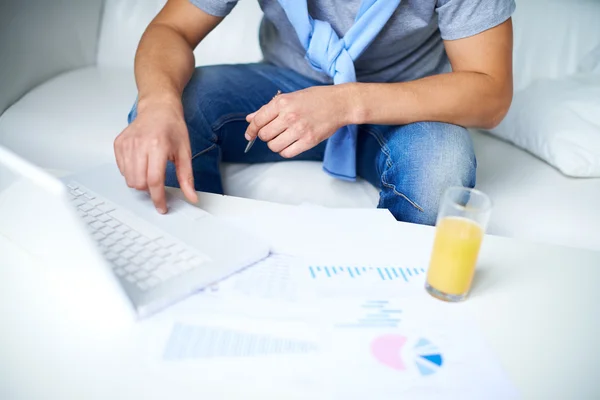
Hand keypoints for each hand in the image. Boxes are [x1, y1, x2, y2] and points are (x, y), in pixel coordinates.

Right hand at [114, 98, 197, 213]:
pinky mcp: (118, 144)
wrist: (158, 108)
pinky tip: (142, 163)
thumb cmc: (172, 127)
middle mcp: (139, 144)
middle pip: (139, 183)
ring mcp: (126, 144)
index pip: (154, 180)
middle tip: (159, 182)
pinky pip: (122, 170)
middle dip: (149, 190)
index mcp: (157, 145)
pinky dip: (132, 173)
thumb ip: (186, 177)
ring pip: (129, 179)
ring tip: (150, 169)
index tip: (162, 207)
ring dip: (140, 182)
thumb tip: (191, 197)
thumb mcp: (185, 152)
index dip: (158, 198)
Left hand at [244, 85, 354, 157]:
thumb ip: (269, 109)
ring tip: (283, 138)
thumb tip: (250, 118)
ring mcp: (299, 129)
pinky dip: (285, 151)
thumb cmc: (316, 99)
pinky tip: (290, 144)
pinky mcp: (308, 141)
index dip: (251, 130)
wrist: (339, 103)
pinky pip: (287, 153)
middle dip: (265, 136)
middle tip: (273, 133)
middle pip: (264, 135)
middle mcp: (289, 116)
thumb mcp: (290, 97)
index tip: (250, 135)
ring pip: (274, 146)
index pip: (258, 121)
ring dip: (275, 144)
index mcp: (282, 103)